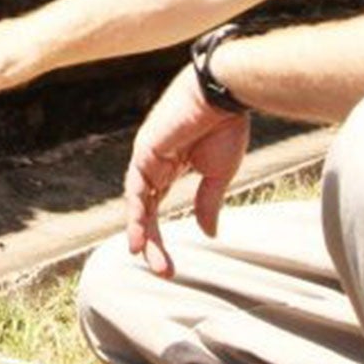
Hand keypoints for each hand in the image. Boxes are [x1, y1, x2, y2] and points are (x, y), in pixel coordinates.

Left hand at [124, 68, 249, 277]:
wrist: (226, 93)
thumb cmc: (227, 124)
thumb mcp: (218, 173)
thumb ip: (207, 202)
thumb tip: (208, 233)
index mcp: (172, 164)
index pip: (158, 205)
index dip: (158, 235)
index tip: (167, 265)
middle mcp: (155, 162)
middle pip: (146, 208)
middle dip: (150, 240)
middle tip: (162, 270)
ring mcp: (147, 156)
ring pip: (139, 202)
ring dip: (142, 233)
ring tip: (146, 260)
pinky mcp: (146, 150)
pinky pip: (138, 188)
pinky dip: (137, 214)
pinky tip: (138, 238)